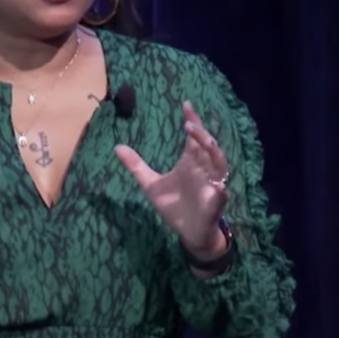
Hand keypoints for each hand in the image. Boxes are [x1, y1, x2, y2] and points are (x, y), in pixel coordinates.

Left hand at [115, 101, 228, 256]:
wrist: (188, 232)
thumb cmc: (174, 205)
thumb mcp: (150, 184)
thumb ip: (136, 166)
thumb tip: (117, 147)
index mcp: (191, 162)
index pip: (194, 138)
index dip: (192, 121)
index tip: (186, 105)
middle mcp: (204, 170)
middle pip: (208, 146)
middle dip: (201, 134)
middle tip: (189, 124)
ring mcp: (211, 186)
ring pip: (219, 165)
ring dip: (213, 153)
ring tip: (205, 141)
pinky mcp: (215, 205)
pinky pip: (221, 196)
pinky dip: (221, 191)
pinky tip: (219, 187)